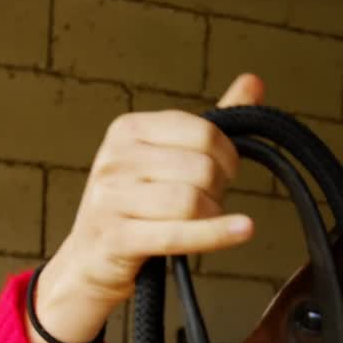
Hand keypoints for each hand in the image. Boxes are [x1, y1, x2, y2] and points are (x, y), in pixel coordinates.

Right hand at [28, 74, 264, 342]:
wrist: (89, 260)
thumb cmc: (135, 206)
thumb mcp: (165, 158)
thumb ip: (210, 124)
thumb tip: (253, 82)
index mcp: (128, 129)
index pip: (203, 131)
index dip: (227, 155)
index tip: (226, 173)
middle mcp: (115, 158)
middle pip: (201, 169)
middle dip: (217, 191)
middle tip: (206, 204)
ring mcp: (111, 198)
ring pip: (192, 201)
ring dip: (211, 217)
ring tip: (200, 222)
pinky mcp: (116, 238)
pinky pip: (179, 234)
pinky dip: (216, 234)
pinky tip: (242, 230)